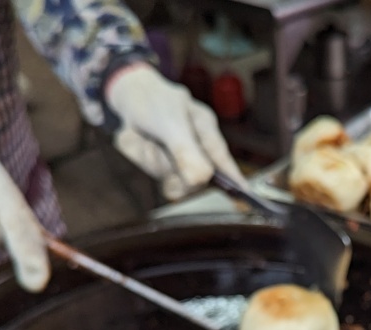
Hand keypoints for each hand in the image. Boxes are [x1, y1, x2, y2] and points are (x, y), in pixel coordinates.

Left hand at [105, 63, 244, 200]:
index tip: (243, 193)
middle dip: (174, 167)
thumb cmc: (155, 101)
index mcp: (205, 129)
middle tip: (161, 148)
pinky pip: (152, 171)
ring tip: (150, 138)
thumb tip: (201, 180)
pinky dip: (142, 157)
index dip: (233, 177)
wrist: (126, 96)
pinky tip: (143, 142)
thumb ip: (185, 150)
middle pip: (195, 177)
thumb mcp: (170, 120)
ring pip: (170, 176)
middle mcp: (195, 147)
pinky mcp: (159, 164)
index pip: (222, 158)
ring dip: (154, 158)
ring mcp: (177, 158)